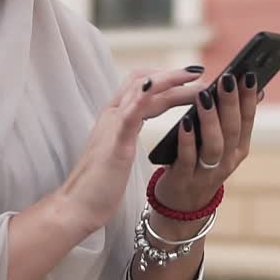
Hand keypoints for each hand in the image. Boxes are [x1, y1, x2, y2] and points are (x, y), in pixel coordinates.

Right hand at [57, 67, 204, 234]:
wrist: (77, 207)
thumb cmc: (99, 185)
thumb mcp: (117, 151)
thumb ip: (126, 134)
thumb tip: (141, 126)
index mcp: (115, 118)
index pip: (140, 85)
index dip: (164, 77)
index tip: (190, 76)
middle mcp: (113, 116)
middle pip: (145, 82)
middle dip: (174, 75)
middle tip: (202, 73)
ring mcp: (112, 127)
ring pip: (142, 91)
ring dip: (171, 82)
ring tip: (197, 79)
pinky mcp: (115, 144)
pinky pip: (129, 114)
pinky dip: (143, 97)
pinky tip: (155, 86)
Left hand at [152, 71, 259, 215]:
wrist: (182, 203)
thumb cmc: (201, 162)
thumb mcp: (223, 143)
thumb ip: (235, 118)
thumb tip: (256, 88)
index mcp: (238, 149)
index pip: (247, 120)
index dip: (248, 98)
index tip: (247, 73)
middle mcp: (227, 161)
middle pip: (232, 130)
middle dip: (231, 102)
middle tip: (226, 77)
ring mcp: (207, 172)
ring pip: (214, 145)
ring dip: (210, 119)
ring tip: (204, 95)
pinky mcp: (184, 179)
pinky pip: (188, 159)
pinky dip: (187, 140)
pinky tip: (184, 122)